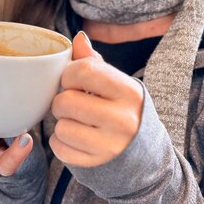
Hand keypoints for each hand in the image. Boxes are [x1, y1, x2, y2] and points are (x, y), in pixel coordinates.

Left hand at [50, 31, 142, 166]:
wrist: (143, 152)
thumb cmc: (122, 108)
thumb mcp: (116, 83)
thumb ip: (93, 62)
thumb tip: (78, 38)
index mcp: (128, 92)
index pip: (83, 71)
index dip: (69, 74)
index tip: (72, 81)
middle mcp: (123, 119)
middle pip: (66, 101)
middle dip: (62, 101)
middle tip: (72, 104)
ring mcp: (111, 145)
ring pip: (61, 127)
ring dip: (61, 123)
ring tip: (76, 121)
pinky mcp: (97, 164)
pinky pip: (59, 149)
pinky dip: (61, 142)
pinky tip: (75, 138)